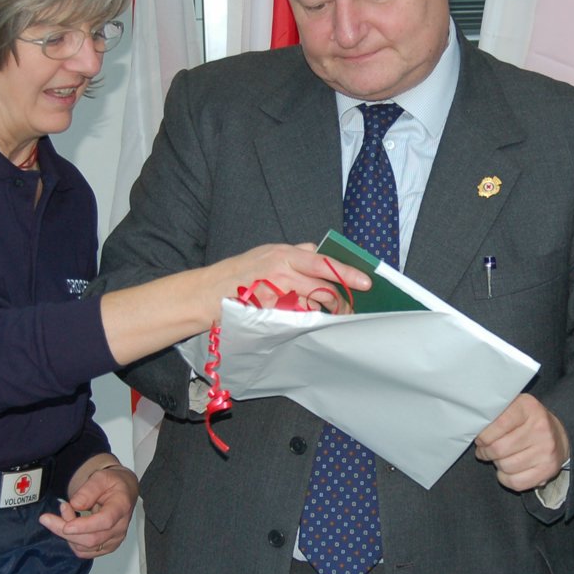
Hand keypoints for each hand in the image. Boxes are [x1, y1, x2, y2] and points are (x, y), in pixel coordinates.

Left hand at [39, 454, 138, 557]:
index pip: (105, 521)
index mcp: (121, 507)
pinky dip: (72, 541)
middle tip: (47, 517)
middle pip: (91, 538)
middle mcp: (120, 527)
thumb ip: (89, 489)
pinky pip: (84, 552)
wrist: (122, 492)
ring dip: (67, 534)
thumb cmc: (113, 484)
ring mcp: (114, 539)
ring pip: (85, 547)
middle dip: (64, 530)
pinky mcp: (106, 547)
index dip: (84, 526)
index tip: (66, 526)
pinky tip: (69, 526)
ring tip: (65, 513)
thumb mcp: (101, 477)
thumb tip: (75, 504)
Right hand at [208, 243, 370, 313]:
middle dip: (339, 301)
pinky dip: (304, 322)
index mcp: (283, 254)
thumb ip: (293, 253)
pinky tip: (304, 324)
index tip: (367, 282)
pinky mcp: (269, 314)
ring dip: (323, 314)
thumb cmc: (237, 274)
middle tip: (348, 309)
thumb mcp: (266, 254)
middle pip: (323, 288)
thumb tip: (316, 250)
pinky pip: (295, 320)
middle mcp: (281, 272)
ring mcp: (275, 295)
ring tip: (328, 317)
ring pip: (312, 306)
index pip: (323, 262)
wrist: (206, 293)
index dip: (347, 272)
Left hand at [474, 394, 570, 491]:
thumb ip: (495, 414)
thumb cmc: (527, 422)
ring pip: (505, 466)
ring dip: (497, 464)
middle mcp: (541, 428)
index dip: (483, 435)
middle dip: (486, 452)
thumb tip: (474, 428)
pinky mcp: (548, 469)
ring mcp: (546, 450)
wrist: (559, 437)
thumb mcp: (514, 408)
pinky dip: (505, 478)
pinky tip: (507, 470)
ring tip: (500, 457)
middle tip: (485, 450)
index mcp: (529, 407)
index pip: (498, 424)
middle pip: (498, 449)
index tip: (480, 438)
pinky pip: (515, 482)